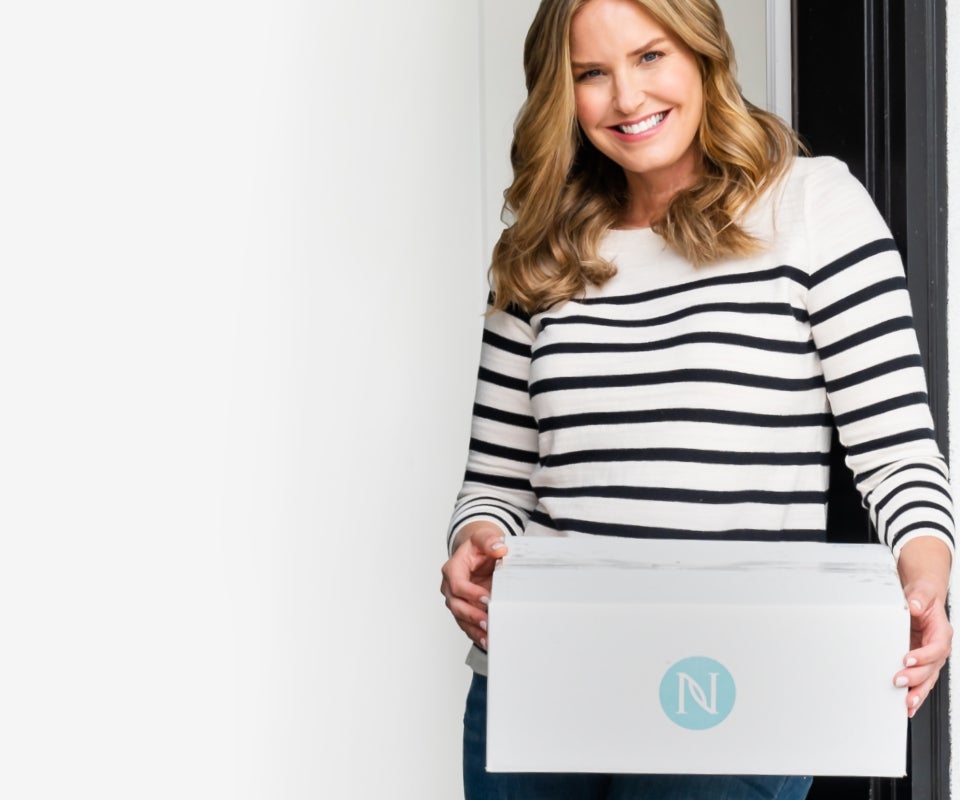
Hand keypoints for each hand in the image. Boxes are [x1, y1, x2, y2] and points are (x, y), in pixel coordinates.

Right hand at [440, 522, 507, 649]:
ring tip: (488, 637)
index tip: (487, 599)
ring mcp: (456, 600)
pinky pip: (467, 625)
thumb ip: (490, 541)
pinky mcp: (464, 610)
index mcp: (453, 568)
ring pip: (461, 618)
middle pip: (456, 605)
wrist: (478, 553)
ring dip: (474, 629)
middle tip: (488, 621)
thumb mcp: (483, 537)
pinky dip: (476, 634)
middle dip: (472, 615)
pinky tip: (488, 641)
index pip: (457, 584)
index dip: (471, 593)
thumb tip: (499, 548)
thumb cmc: (479, 547)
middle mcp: (450, 586)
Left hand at [893, 578, 952, 717]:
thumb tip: (915, 605)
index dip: (924, 655)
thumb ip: (920, 598)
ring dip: (918, 692)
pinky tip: (908, 705)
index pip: (937, 648)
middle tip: (899, 681)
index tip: (908, 659)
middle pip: (932, 668)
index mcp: (941, 632)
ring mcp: (929, 658)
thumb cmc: (923, 598)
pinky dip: (915, 693)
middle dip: (917, 677)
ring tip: (907, 703)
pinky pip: (920, 681)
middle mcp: (937, 648)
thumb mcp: (922, 593)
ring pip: (928, 679)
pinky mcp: (920, 663)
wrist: (921, 600)